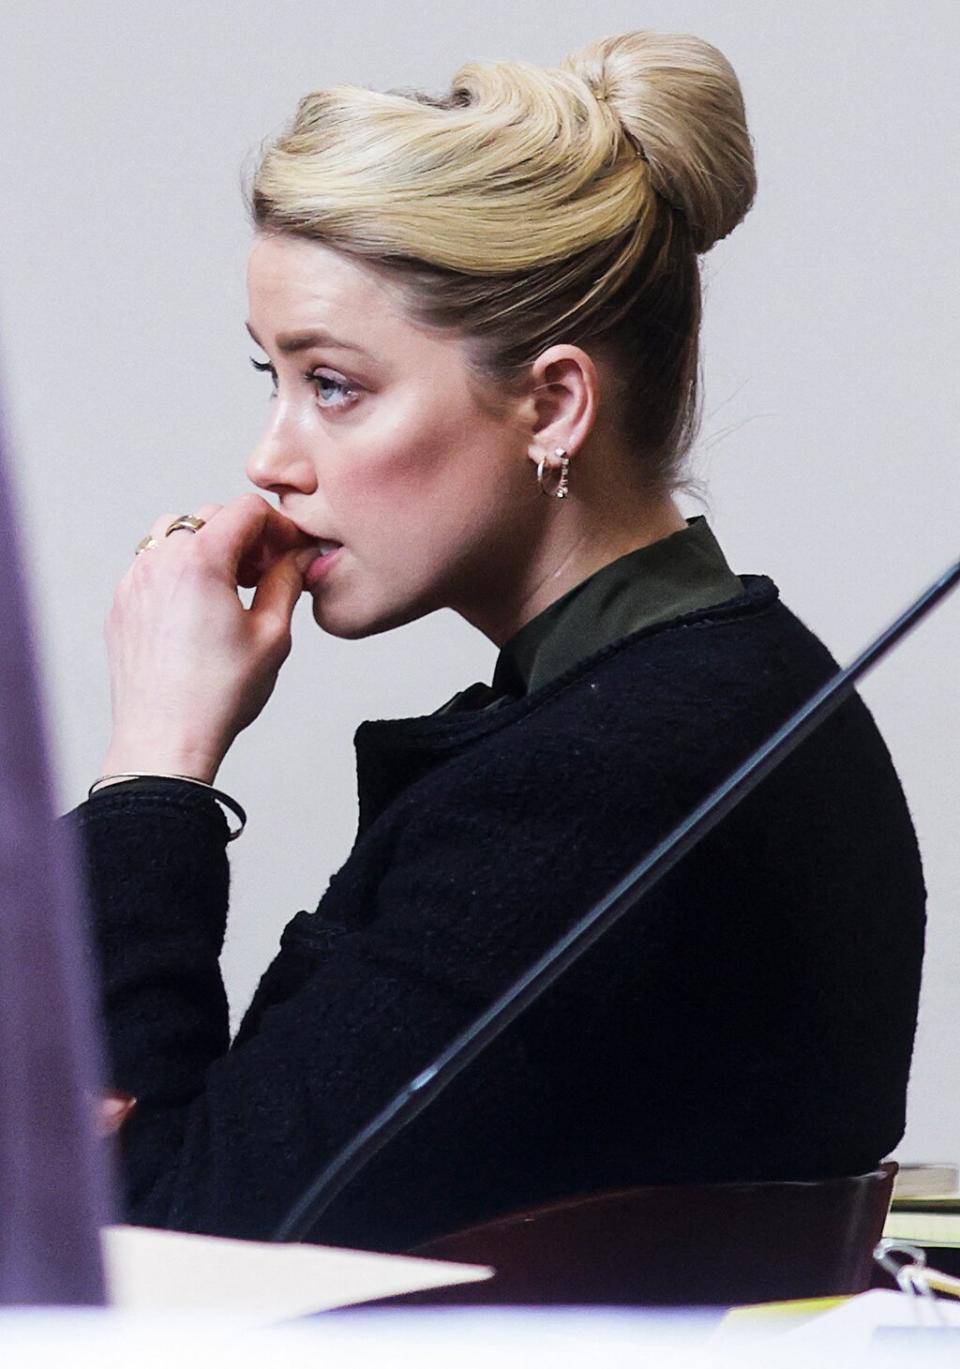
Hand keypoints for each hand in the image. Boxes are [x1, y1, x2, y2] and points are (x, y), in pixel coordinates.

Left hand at [101, 494, 316, 782]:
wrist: (166, 738)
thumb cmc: (218, 695)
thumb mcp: (272, 634)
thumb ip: (288, 582)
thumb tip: (298, 557)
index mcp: (200, 561)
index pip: (246, 510)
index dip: (279, 526)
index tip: (291, 551)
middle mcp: (160, 562)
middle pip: (210, 517)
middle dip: (245, 537)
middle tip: (267, 573)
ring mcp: (135, 582)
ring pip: (176, 535)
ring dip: (209, 549)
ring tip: (231, 587)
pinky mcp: (123, 605)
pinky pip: (154, 566)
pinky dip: (181, 572)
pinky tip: (201, 610)